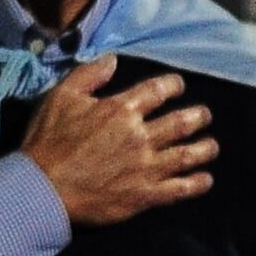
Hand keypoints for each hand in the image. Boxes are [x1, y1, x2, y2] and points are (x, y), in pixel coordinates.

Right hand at [20, 58, 214, 227]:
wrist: (42, 189)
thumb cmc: (48, 141)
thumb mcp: (61, 97)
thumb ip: (89, 75)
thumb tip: (113, 59)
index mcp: (121, 110)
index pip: (158, 91)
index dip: (173, 85)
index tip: (179, 86)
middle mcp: (140, 136)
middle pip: (181, 122)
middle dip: (198, 116)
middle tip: (205, 115)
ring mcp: (145, 167)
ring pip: (186, 155)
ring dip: (204, 149)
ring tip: (212, 146)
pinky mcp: (144, 195)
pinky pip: (178, 189)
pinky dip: (195, 184)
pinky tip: (206, 180)